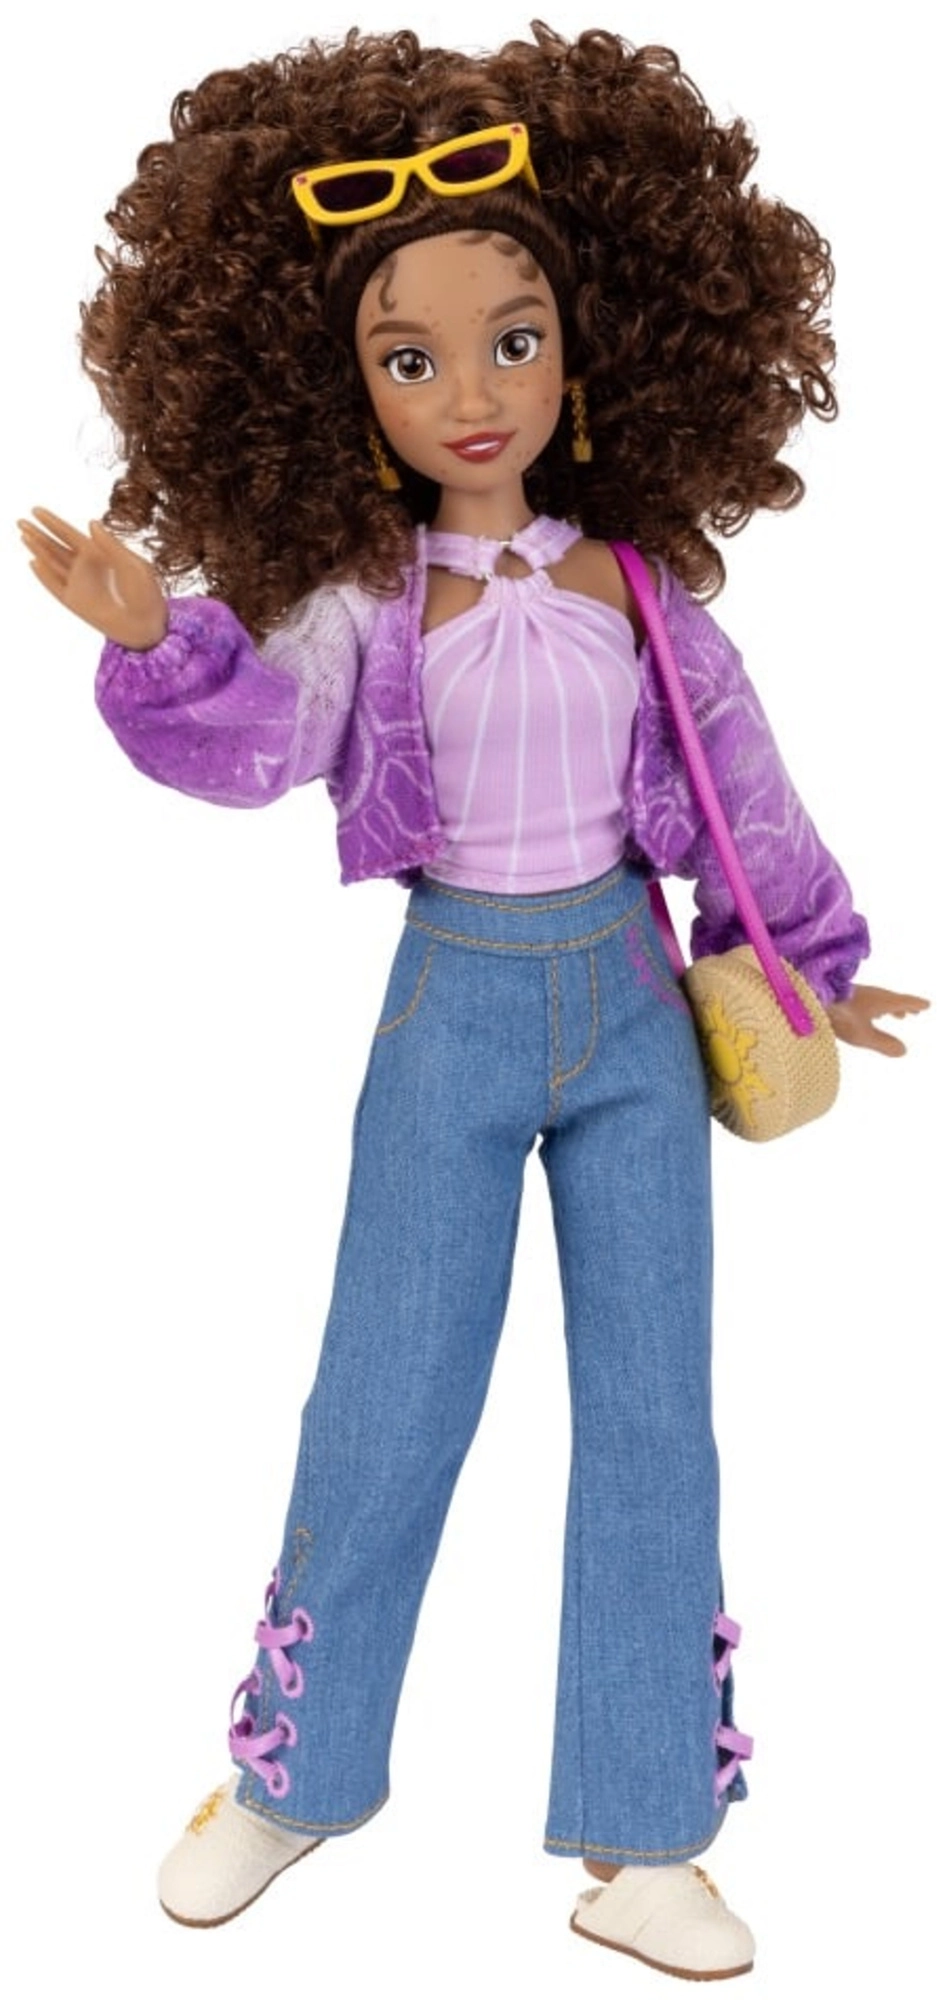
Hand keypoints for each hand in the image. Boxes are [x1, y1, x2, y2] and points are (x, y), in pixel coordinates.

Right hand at [18, 507, 167, 648]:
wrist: (148, 626)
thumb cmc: (146, 594)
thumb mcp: (133, 565)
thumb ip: (111, 545)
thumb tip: (91, 523)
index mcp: (99, 554)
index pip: (70, 534)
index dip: (53, 522)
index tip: (36, 510)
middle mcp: (86, 567)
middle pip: (56, 547)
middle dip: (39, 533)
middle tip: (20, 520)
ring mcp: (79, 585)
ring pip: (52, 563)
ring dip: (38, 549)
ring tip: (24, 535)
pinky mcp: (75, 603)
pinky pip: (55, 586)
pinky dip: (44, 575)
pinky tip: (33, 562)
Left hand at [827, 984, 929, 1056]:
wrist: (809, 996)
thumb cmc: (838, 1016)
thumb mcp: (863, 1035)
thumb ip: (883, 1043)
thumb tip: (904, 1050)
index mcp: (881, 1000)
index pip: (903, 1001)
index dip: (915, 1004)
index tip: (927, 1005)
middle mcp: (871, 994)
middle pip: (892, 1000)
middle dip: (903, 1007)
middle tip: (914, 1013)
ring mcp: (855, 994)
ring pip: (878, 1000)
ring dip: (889, 1008)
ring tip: (896, 1015)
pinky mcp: (842, 997)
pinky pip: (866, 1002)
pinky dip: (874, 1008)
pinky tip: (866, 1014)